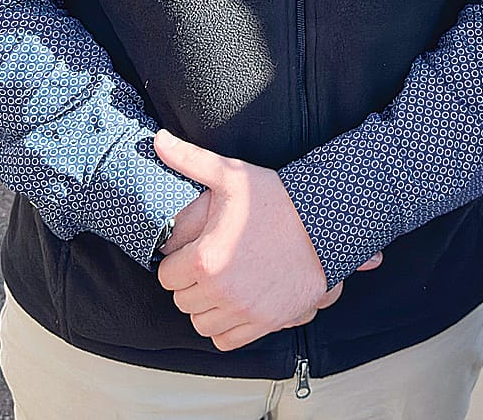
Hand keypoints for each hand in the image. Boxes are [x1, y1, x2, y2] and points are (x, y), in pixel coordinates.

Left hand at [154, 129, 372, 348]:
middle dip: (190, 283)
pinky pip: (226, 340)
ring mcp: (245, 310)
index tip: (194, 250)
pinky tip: (235, 302)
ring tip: (222, 282)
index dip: (178, 260)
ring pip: (201, 323)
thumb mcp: (231, 175)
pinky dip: (226, 327)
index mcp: (205, 258)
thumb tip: (157, 141)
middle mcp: (221, 290)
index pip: (166, 275)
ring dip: (206, 306)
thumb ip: (189, 160)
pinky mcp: (266, 323)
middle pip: (181, 300)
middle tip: (210, 263)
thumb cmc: (276, 198)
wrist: (325, 219)